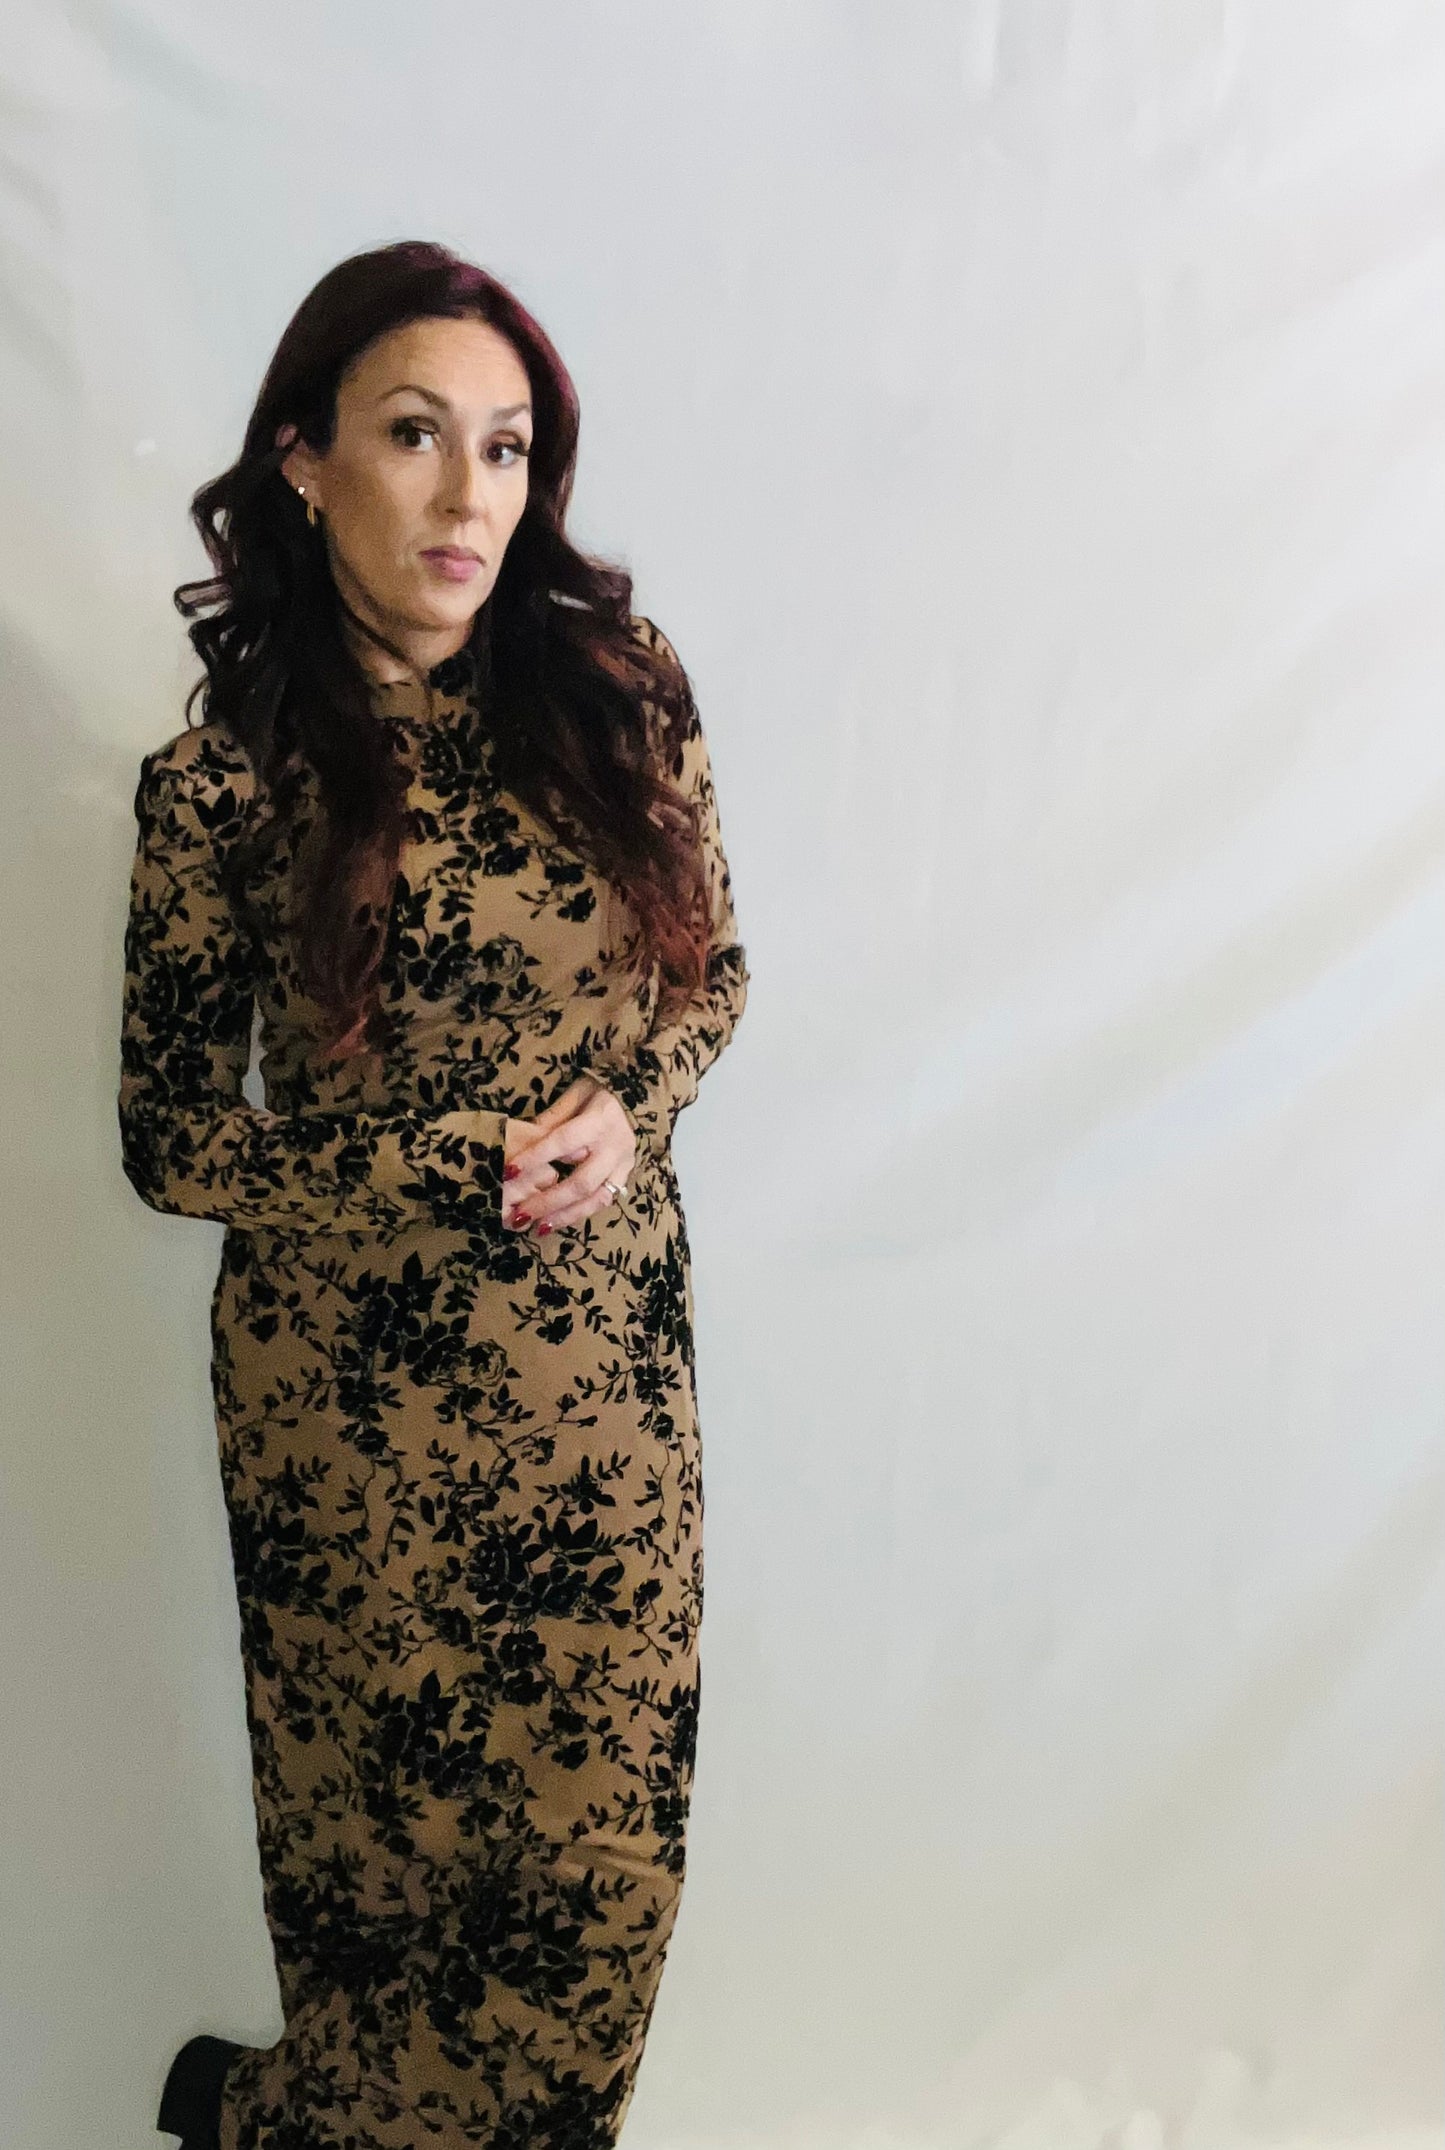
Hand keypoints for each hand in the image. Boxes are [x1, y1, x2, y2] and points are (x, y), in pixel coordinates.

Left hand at [500, 1078, 636, 1236]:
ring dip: (565, 1216)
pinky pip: (604, 1200)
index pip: (563, 1141)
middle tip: (521, 1214)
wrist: (636, 1096)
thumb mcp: (574, 1095)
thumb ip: (551, 1119)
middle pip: (582, 1182)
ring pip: (596, 1198)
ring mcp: (624, 1164)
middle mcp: (615, 1147)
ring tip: (538, 1227)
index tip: (509, 1171)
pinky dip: (579, 1213)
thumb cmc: (599, 1093)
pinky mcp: (626, 1176)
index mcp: (600, 1120)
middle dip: (549, 1201)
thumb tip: (520, 1139)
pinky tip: (557, 1221)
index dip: (536, 1158)